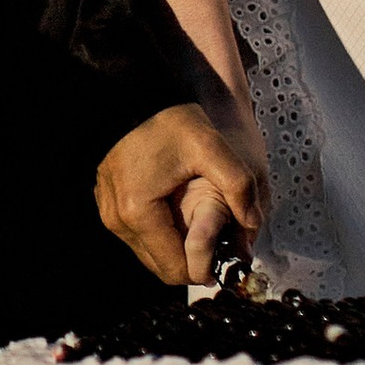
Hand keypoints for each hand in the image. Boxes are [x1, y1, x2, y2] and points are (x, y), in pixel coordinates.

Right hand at [96, 100, 268, 285]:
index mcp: (139, 213)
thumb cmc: (165, 119)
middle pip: (162, 268)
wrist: (128, 94)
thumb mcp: (210, 146)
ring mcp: (110, 214)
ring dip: (178, 249)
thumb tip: (254, 222)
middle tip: (221, 243)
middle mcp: (119, 222)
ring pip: (150, 254)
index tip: (229, 254)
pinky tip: (181, 212)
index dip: (207, 269)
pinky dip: (163, 234)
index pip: (176, 269)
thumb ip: (238, 185)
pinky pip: (139, 236)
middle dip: (193, 262)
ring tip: (203, 226)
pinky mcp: (110, 205)